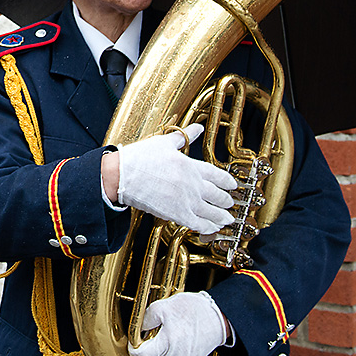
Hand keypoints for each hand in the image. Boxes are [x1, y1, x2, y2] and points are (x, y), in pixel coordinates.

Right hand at [115, 123, 236, 232]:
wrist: (122, 176)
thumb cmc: (140, 158)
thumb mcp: (164, 142)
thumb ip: (185, 136)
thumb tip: (198, 127)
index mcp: (191, 165)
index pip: (218, 175)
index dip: (228, 182)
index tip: (233, 185)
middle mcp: (193, 184)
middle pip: (218, 195)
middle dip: (227, 201)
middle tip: (231, 203)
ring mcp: (187, 200)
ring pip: (212, 212)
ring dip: (222, 216)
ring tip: (227, 219)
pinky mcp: (177, 214)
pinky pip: (199, 224)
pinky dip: (208, 227)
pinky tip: (212, 228)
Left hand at [127, 290, 228, 355]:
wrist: (215, 318)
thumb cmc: (191, 311)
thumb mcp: (163, 306)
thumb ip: (145, 320)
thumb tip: (136, 332)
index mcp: (168, 342)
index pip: (141, 355)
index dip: (134, 348)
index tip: (136, 341)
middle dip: (144, 355)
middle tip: (149, 343)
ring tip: (155, 352)